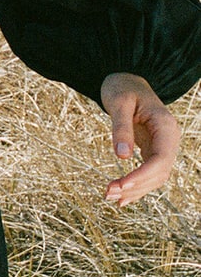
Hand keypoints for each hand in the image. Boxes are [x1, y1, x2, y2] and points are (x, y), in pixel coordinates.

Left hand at [101, 72, 179, 206]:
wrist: (125, 78)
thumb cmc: (122, 86)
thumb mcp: (119, 102)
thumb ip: (121, 127)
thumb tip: (122, 156)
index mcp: (166, 127)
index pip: (161, 159)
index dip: (142, 175)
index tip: (121, 184)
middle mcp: (168, 139)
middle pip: (159, 173)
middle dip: (135, 186)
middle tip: (108, 193)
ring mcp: (162, 146)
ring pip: (154, 177)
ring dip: (134, 190)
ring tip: (109, 197)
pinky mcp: (151, 149)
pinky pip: (147, 173)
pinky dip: (136, 186)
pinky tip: (122, 198)